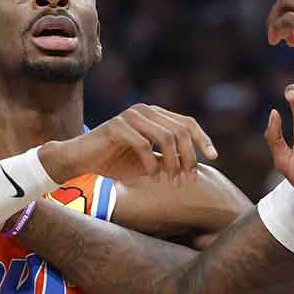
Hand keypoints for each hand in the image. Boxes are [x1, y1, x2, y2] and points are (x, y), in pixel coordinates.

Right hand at [40, 104, 215, 183]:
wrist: (80, 161)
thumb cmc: (114, 162)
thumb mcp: (148, 163)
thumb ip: (168, 160)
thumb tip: (194, 168)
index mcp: (154, 115)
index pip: (187, 122)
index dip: (202, 139)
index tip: (214, 158)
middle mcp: (145, 110)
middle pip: (180, 130)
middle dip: (188, 158)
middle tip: (187, 181)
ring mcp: (130, 115)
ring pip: (165, 137)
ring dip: (172, 163)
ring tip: (170, 182)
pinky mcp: (116, 126)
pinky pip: (144, 145)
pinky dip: (151, 164)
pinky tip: (151, 177)